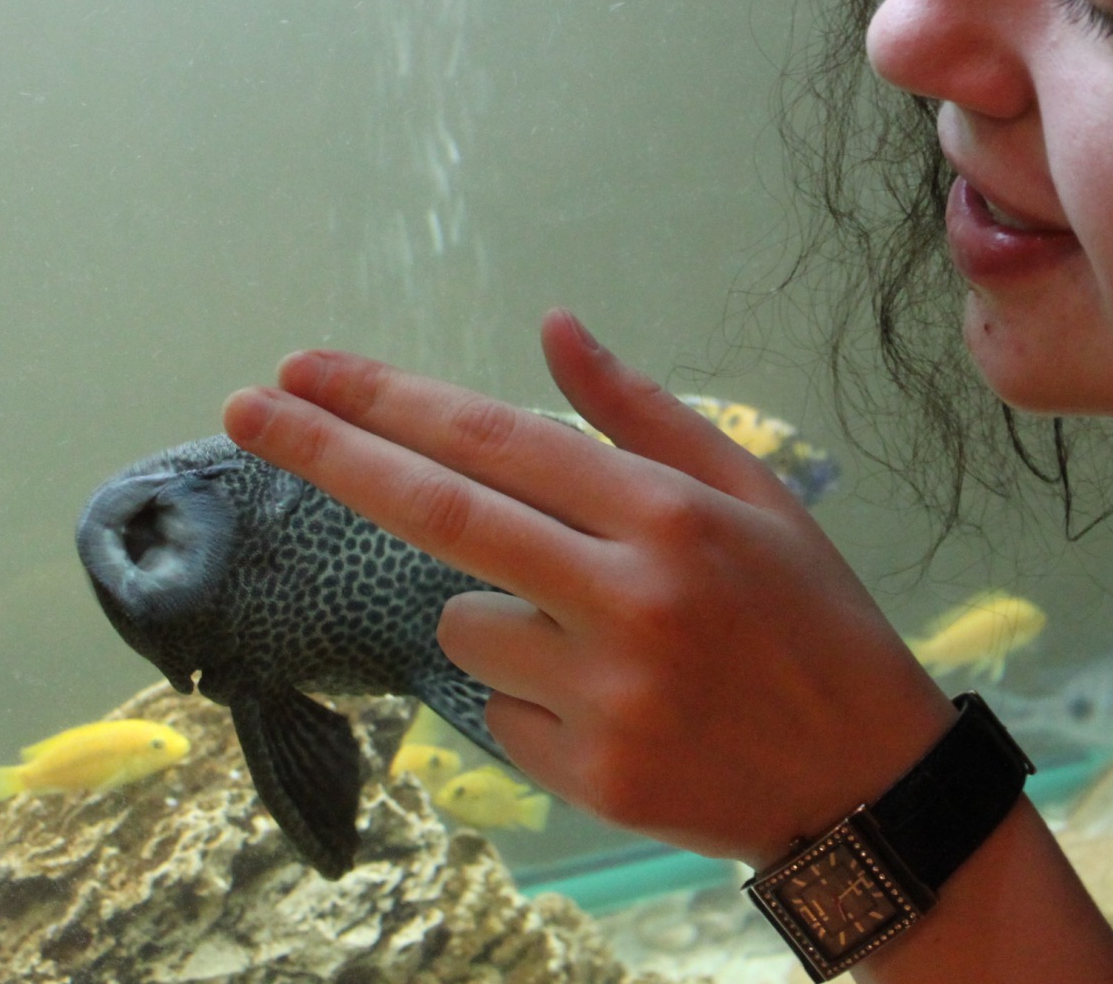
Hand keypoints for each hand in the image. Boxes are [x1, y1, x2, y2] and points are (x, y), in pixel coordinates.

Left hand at [221, 310, 956, 863]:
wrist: (870, 784)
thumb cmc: (812, 619)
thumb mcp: (753, 496)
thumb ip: (641, 413)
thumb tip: (553, 327)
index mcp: (670, 512)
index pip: (495, 437)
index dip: (389, 399)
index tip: (303, 369)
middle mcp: (630, 594)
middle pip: (439, 511)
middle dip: (330, 453)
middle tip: (242, 409)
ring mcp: (605, 692)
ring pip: (467, 625)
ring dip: (500, 614)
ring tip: (612, 644)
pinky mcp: (589, 776)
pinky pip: (500, 712)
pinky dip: (536, 698)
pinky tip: (625, 707)